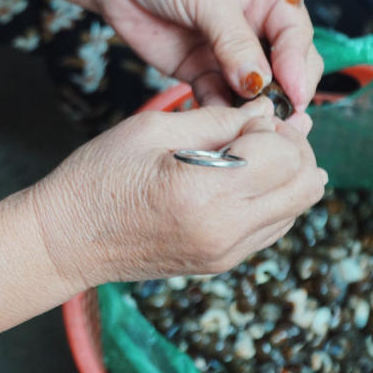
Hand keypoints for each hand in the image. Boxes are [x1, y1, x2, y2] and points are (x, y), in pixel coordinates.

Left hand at [14, 0, 322, 122]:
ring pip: (252, 88)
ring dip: (251, 107)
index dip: (297, 65)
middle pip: (283, 67)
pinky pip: (218, 97)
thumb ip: (234, 41)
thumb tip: (259, 81)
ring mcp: (227, 50)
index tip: (294, 92)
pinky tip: (221, 121)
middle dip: (281, 90)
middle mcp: (255, 24)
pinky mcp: (199, 69)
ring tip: (249, 124)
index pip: (296, 34)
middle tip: (275, 114)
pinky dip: (220, 111)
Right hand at [27, 98, 326, 288]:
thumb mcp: (151, 129)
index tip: (245, 115)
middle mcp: (226, 230)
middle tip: (258, 129)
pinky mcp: (222, 263)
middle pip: (306, 185)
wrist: (66, 240)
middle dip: (293, 148)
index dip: (273, 125)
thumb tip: (264, 109)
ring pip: (298, 208)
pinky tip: (240, 178)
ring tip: (249, 151)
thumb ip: (216, 118)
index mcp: (205, 192)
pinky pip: (274, 226)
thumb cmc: (96, 179)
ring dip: (286, 174)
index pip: (283, 154)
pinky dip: (271, 197)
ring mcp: (227, 253)